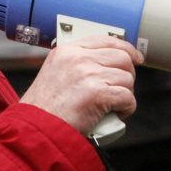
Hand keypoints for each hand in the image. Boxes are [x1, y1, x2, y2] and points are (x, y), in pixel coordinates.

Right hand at [20, 34, 143, 134]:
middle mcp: (77, 59)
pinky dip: (126, 109)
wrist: (35, 130)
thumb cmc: (44, 110)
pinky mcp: (97, 93)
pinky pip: (127, 97)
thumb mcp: (54, 74)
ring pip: (127, 79)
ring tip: (112, 106)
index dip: (126, 49)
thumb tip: (106, 65)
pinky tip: (116, 114)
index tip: (135, 58)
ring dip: (125, 95)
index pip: (106, 40)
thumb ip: (77, 65)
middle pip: (122, 58)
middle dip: (127, 76)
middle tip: (119, 90)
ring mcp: (87, 74)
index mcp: (67, 51)